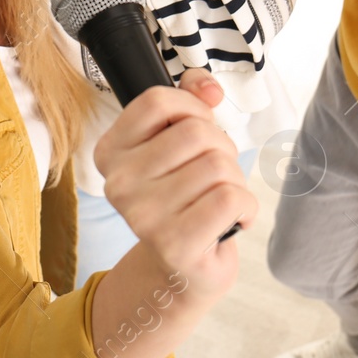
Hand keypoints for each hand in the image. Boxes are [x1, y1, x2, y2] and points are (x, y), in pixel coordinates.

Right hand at [94, 69, 256, 296]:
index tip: (198, 127)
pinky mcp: (175, 245)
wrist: (181, 269)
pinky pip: (230, 198)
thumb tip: (208, 88)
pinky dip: (246, 206)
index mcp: (111, 152)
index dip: (191, 107)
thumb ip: (190, 102)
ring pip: (218, 165)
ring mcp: (143, 216)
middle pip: (196, 132)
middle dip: (221, 148)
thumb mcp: (178, 144)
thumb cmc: (183, 198)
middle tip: (214, 174)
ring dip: (234, 180)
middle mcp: (118, 184)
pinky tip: (235, 219)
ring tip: (219, 200)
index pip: (157, 101)